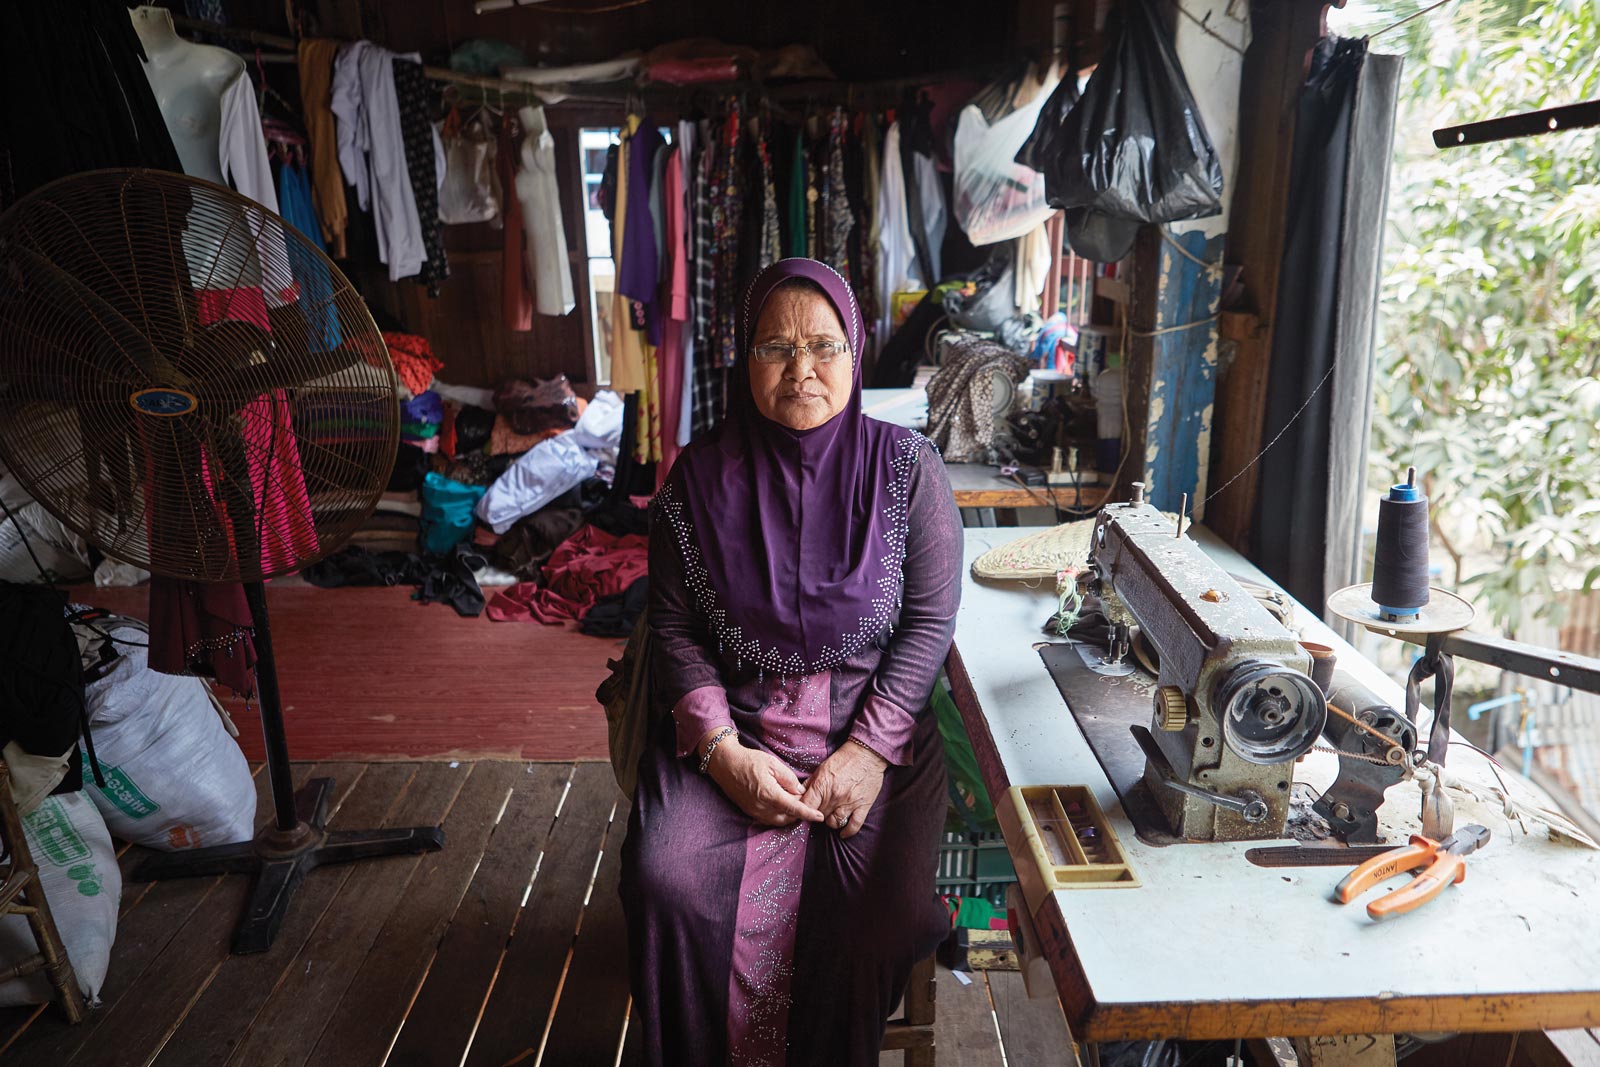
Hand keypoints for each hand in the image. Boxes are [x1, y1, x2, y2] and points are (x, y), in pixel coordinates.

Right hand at [704, 734, 824, 827]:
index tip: (820, 816)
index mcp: (769, 794)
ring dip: (789, 815)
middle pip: (787, 818)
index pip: (794, 808)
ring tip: (794, 802)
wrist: (725, 764)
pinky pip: (768, 819)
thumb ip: (788, 778)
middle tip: (805, 800)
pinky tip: (782, 805)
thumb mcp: (772, 763)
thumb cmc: (748, 760)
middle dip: (799, 813)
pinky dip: (779, 815)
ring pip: (778, 821)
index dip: (808, 813)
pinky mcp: (749, 811)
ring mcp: (754, 811)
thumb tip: (799, 791)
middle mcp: (761, 807)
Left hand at [800, 741, 888, 839]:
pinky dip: (847, 831)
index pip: (805, 807)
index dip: (801, 811)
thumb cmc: (843, 759)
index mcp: (822, 786)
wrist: (867, 753)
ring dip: (830, 820)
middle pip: (818, 816)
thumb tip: (797, 795)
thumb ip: (810, 784)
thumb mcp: (821, 768)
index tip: (801, 811)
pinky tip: (843, 832)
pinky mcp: (863, 807)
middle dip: (816, 813)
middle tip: (818, 809)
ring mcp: (849, 803)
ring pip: (833, 823)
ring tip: (831, 814)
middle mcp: (835, 796)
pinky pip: (853, 826)